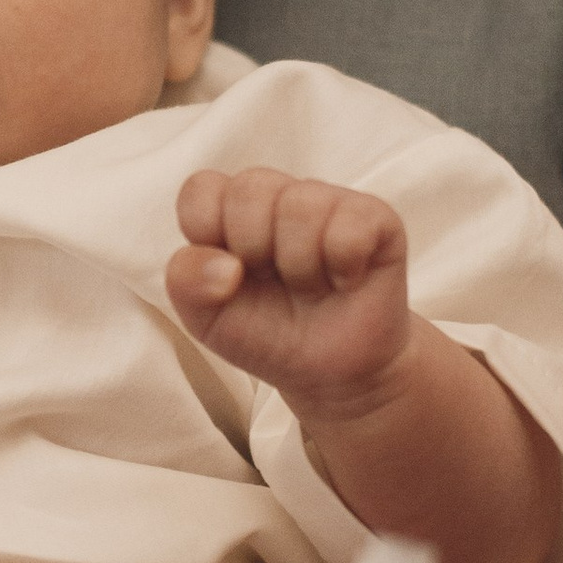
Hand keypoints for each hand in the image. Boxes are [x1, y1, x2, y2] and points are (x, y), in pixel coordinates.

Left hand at [166, 166, 413, 425]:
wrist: (331, 374)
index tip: (228, 273)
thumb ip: (185, 283)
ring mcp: (329, 201)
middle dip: (254, 250)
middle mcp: (279, 196)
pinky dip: (344, 265)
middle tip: (274, 281)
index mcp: (229, 211)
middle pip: (250, 188)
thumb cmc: (267, 335)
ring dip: (300, 265)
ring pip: (301, 205)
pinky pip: (352, 224)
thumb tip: (224, 264)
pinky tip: (345, 281)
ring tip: (310, 286)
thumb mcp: (207, 320)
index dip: (206, 232)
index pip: (201, 188)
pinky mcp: (376, 218)